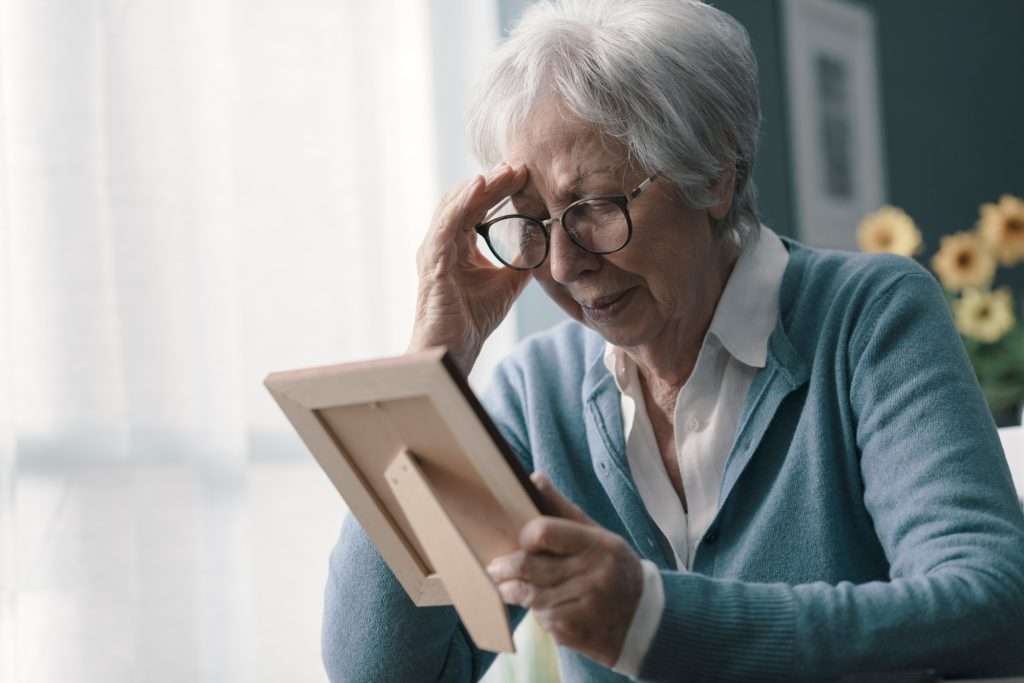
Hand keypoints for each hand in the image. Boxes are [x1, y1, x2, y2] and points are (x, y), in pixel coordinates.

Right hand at [408, 163, 531, 375]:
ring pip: (456, 204)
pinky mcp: (433, 261)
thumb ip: (521, 261)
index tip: (525, 173)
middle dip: (493, 179)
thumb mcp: (506, 284)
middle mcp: (442, 242)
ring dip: (482, 185)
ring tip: (507, 169)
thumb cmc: (471, 321)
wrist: (452, 350)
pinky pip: (447, 222)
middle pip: (466, 199)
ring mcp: (434, 249)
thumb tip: (546, 244)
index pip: (477, 206)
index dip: (499, 188)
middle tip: (521, 164)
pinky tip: (481, 184)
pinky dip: (463, 201)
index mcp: (457, 245)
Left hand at [486, 473, 643, 667]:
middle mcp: (593, 575)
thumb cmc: (614, 568)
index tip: (520, 540)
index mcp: (598, 545)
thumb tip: (534, 478)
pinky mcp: (575, 630)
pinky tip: (543, 606)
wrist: (645, 619)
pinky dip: (536, 612)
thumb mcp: (597, 535)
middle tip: (494, 568)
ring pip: (530, 595)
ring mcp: (583, 606)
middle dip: (504, 568)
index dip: (526, 536)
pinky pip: (541, 617)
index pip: (544, 532)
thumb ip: (563, 509)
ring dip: (514, 591)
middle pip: (529, 567)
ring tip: (507, 586)